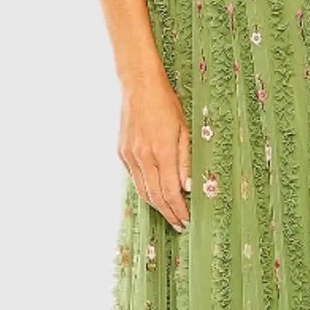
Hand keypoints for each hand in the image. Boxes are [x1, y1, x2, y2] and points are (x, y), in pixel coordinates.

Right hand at [119, 72, 190, 232]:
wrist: (139, 86)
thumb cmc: (166, 104)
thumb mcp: (184, 130)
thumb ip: (186, 160)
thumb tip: (187, 187)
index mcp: (161, 151)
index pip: (170, 192)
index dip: (178, 209)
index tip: (186, 220)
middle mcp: (143, 156)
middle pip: (155, 196)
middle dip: (168, 213)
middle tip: (179, 223)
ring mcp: (129, 155)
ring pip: (142, 190)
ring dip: (156, 206)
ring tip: (169, 214)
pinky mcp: (122, 152)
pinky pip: (135, 178)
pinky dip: (145, 189)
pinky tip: (155, 193)